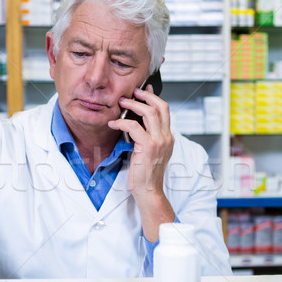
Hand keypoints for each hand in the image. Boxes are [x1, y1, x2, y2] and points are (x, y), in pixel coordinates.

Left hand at [108, 85, 174, 240]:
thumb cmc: (146, 174)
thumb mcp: (151, 153)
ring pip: (149, 112)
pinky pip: (134, 127)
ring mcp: (159, 142)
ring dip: (133, 105)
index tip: (144, 90)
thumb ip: (148, 137)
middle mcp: (166, 137)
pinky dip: (121, 123)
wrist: (149, 192)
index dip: (154, 98)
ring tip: (121, 104)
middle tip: (132, 93)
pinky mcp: (148, 147)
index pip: (165, 110)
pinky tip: (113, 124)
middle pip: (160, 106)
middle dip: (145, 96)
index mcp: (168, 138)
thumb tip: (138, 122)